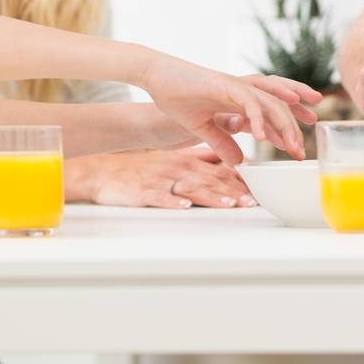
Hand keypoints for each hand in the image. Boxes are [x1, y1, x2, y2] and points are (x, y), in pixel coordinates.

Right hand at [71, 147, 254, 209]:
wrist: (104, 171)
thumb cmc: (143, 167)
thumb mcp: (176, 157)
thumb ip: (204, 159)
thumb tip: (234, 162)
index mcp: (188, 161)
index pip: (220, 170)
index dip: (240, 180)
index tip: (258, 189)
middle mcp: (178, 169)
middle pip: (210, 180)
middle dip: (233, 191)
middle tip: (252, 201)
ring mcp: (162, 180)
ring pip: (190, 188)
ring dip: (211, 196)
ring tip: (229, 204)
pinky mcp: (144, 192)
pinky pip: (159, 197)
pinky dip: (172, 201)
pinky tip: (184, 206)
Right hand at [142, 57, 319, 164]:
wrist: (155, 78)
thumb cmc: (175, 98)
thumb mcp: (202, 129)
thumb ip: (221, 142)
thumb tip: (239, 160)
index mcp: (238, 97)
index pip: (271, 109)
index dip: (286, 126)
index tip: (298, 146)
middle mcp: (242, 89)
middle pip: (279, 101)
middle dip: (294, 124)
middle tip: (302, 150)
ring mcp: (235, 85)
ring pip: (270, 101)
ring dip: (284, 123)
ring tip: (292, 145)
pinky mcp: (224, 84)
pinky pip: (248, 101)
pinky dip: (258, 118)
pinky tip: (263, 138)